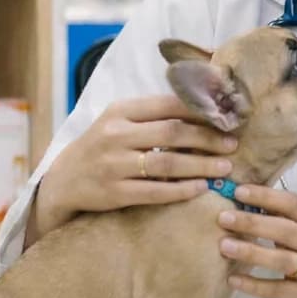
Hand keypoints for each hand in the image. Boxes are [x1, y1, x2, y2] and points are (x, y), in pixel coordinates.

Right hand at [33, 95, 238, 239]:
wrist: (64, 180)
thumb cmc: (102, 146)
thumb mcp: (120, 122)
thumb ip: (153, 115)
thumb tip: (205, 109)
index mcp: (120, 111)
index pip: (168, 105)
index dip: (201, 111)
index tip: (226, 117)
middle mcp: (116, 135)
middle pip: (172, 134)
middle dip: (208, 139)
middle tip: (233, 144)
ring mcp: (114, 165)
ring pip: (167, 164)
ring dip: (200, 166)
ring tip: (225, 167)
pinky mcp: (114, 192)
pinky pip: (155, 191)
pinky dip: (181, 190)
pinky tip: (201, 188)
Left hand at [219, 184, 296, 297]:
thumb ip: (282, 218)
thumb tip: (242, 200)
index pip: (292, 204)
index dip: (266, 196)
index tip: (239, 191)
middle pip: (285, 230)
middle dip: (253, 222)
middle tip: (223, 217)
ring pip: (281, 260)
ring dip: (252, 252)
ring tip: (224, 246)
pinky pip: (276, 290)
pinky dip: (254, 285)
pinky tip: (232, 280)